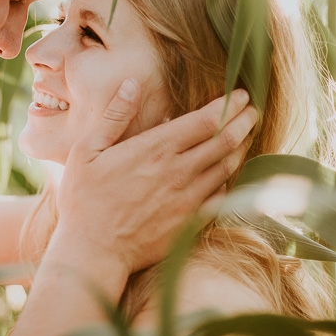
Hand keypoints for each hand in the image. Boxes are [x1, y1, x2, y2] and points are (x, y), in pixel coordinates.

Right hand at [53, 80, 256, 276]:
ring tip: (246, 134)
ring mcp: (189, 199)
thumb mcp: (86, 151)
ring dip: (242, 147)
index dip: (229, 104)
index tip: (240, 94)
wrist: (94, 252)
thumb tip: (132, 84)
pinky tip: (228, 171)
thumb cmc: (83, 199)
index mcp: (155, 149)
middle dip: (244, 120)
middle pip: (226, 140)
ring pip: (228, 167)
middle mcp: (179, 172)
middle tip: (252, 109)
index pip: (206, 120)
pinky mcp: (191, 222)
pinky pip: (222, 195)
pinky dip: (230, 178)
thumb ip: (114, 116)